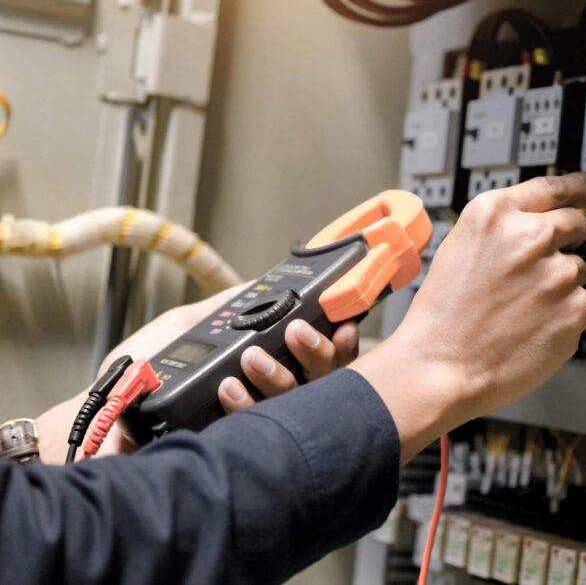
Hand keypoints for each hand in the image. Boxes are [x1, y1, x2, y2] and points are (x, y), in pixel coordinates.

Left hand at [37, 287, 358, 462]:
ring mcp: (254, 423)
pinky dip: (246, 403)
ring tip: (251, 356)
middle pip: (321, 381)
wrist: (103, 410)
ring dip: (278, 375)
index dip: (338, 342)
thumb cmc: (141, 369)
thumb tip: (264, 280)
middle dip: (316, 353)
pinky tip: (228, 387)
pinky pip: (256, 428)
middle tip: (298, 331)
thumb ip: (230, 303)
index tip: (342, 324)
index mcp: (269, 364)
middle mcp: (269, 396)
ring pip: (295, 404)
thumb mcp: (189, 322)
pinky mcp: (231, 445)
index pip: (320, 358)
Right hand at [350, 173, 585, 460]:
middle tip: (535, 272)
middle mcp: (531, 236)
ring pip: (575, 269)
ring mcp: (557, 272)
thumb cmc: (445, 314)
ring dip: (557, 284)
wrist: (442, 367)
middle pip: (574, 224)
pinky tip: (530, 328)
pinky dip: (562, 315)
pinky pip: (580, 303)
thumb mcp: (461, 247)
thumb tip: (548, 223)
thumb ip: (505, 228)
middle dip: (563, 242)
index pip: (554, 187)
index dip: (584, 185)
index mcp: (496, 213)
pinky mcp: (575, 308)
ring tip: (518, 310)